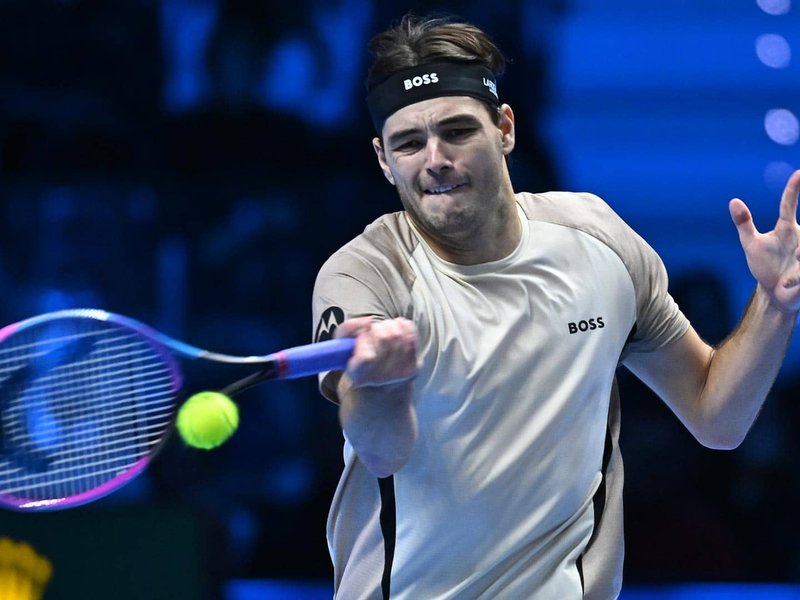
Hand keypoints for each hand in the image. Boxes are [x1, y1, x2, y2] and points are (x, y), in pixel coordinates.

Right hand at [335, 317, 417, 387]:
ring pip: (398, 334)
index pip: (366, 357)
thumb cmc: (358, 361)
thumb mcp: (342, 348)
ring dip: (390, 325)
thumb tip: (367, 321)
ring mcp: (399, 374)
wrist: (379, 388)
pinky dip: (404, 326)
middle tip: (373, 331)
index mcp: (358, 375)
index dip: (364, 339)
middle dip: (377, 327)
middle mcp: (379, 379)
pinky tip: (398, 329)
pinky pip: (411, 335)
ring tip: (384, 330)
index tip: (361, 335)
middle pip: (384, 338)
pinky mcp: (413, 368)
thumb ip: (347, 330)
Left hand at [730, 170, 799, 313]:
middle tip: (796, 252)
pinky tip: (786, 284)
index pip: (789, 205)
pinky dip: (794, 279)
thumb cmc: (764, 265)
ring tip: (786, 277)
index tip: (799, 172)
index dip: (794, 188)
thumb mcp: (751, 244)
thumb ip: (744, 223)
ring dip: (798, 266)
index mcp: (787, 228)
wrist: (774, 293)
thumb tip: (733, 201)